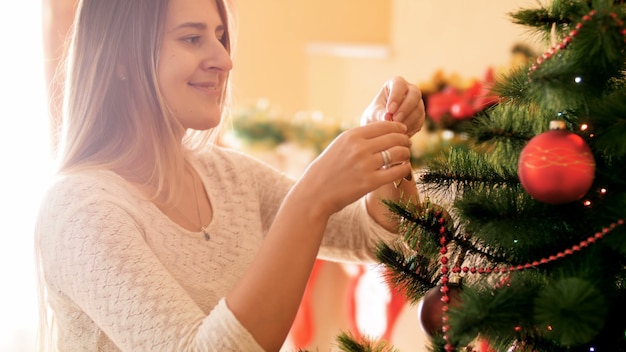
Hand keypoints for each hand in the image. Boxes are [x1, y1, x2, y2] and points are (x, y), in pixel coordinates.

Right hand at [295, 121, 411, 217]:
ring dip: (406, 153)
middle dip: (405, 140)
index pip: (385, 125)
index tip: (403, 132)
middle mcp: (359, 148)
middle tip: (407, 144)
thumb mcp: (340, 145)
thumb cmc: (328, 168)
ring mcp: (365, 165)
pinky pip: (397, 171)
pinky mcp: (370, 182)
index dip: (398, 128)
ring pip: (399, 153)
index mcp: (352, 136)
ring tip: (405, 156)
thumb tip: (385, 130)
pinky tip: (403, 168)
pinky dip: (404, 168)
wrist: (315, 192)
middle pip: (394, 138)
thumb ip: (360, 137)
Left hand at [361, 76, 424, 136]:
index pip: (399, 84)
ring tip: (395, 129)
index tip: (389, 110)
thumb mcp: (373, 114)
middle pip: (415, 94)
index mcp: (396, 83)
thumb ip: (379, 114)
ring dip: (407, 120)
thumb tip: (387, 117)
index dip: (396, 96)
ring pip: (418, 109)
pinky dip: (410, 128)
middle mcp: (410, 90)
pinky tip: (400, 133)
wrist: (380, 126)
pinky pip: (419, 121)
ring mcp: (417, 103)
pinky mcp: (420, 116)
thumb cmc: (375, 115)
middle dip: (405, 108)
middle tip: (395, 119)